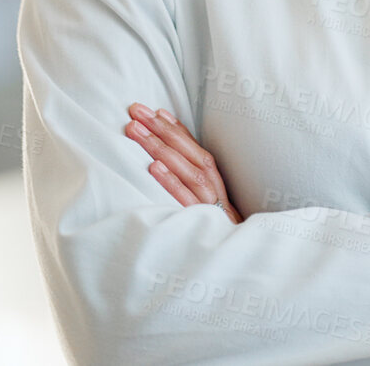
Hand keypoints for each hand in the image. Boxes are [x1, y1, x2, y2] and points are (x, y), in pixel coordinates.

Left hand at [123, 104, 242, 223]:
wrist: (234, 259)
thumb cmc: (214, 229)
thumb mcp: (206, 202)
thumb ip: (190, 179)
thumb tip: (163, 155)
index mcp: (214, 180)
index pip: (193, 146)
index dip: (175, 127)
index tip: (153, 110)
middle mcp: (213, 187)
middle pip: (188, 152)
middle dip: (161, 129)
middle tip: (135, 111)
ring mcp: (208, 204)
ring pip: (186, 169)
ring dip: (160, 147)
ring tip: (136, 131)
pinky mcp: (201, 222)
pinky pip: (184, 199)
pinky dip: (170, 181)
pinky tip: (153, 168)